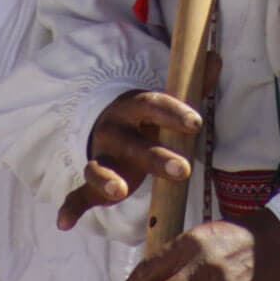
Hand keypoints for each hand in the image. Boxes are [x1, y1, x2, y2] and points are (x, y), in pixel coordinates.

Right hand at [57, 91, 200, 230]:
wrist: (110, 126)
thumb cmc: (150, 118)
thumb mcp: (168, 101)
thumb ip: (193, 84)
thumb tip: (215, 58)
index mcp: (135, 107)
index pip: (154, 105)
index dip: (174, 113)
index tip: (196, 123)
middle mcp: (114, 130)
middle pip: (134, 143)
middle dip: (158, 157)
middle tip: (185, 170)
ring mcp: (100, 156)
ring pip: (100, 168)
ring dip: (107, 181)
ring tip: (118, 193)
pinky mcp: (92, 182)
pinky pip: (79, 194)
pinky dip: (71, 208)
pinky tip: (64, 222)